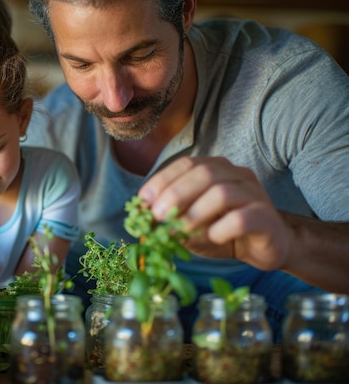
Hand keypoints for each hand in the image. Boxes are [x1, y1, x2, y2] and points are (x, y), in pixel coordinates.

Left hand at [138, 156, 291, 271]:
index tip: (143, 200)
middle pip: (204, 173)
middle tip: (158, 216)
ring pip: (222, 193)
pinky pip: (243, 218)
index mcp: (215, 169)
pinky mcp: (266, 218)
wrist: (267, 247)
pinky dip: (222, 228)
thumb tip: (142, 220)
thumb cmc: (223, 230)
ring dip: (195, 213)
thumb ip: (170, 218)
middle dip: (175, 194)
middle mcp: (236, 175)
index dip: (162, 180)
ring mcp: (254, 194)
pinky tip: (212, 238)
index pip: (186, 164)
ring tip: (179, 231)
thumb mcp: (190, 223)